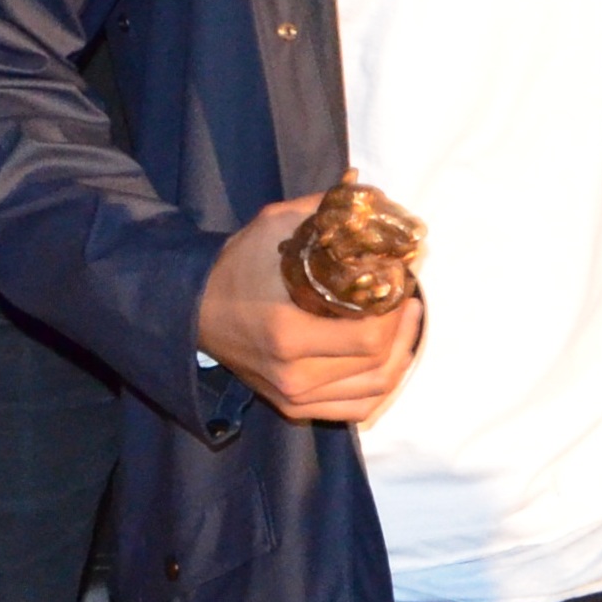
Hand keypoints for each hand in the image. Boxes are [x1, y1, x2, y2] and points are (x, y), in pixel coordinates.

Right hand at [193, 193, 426, 423]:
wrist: (191, 309)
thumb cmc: (236, 265)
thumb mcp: (275, 225)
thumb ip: (324, 210)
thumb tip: (368, 191)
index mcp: (288, 334)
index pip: (369, 338)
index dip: (397, 312)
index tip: (401, 284)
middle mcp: (292, 375)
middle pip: (377, 365)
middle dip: (404, 329)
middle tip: (410, 299)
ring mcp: (293, 397)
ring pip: (373, 390)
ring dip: (400, 357)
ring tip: (407, 323)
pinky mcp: (292, 406)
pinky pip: (354, 409)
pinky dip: (381, 387)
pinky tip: (391, 359)